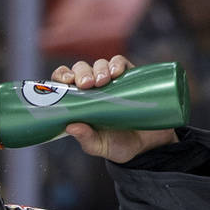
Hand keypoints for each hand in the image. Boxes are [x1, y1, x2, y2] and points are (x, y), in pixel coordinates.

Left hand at [51, 55, 177, 163]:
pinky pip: (120, 62)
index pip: (63, 83)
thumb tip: (71, 127)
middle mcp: (92, 89)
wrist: (148, 143)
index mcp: (78, 103)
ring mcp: (110, 81)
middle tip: (87, 84)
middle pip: (81, 69)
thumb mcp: (100, 146)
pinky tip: (117, 73)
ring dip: (99, 69)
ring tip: (104, 81)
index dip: (62, 76)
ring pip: (99, 64)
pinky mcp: (129, 77)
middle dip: (82, 73)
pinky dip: (117, 64)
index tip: (67, 80)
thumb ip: (86, 138)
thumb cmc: (118, 144)